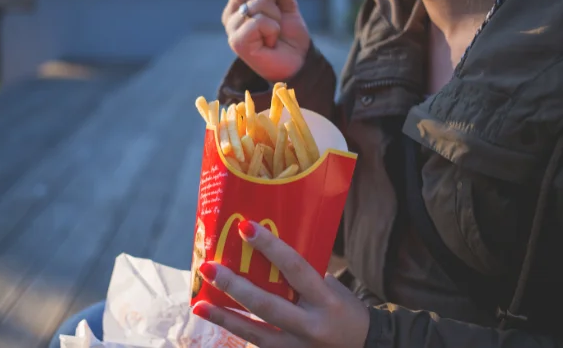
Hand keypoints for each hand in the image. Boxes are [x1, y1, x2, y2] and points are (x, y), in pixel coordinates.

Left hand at [192, 221, 369, 347]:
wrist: (363, 347)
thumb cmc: (345, 309)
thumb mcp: (332, 287)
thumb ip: (303, 274)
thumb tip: (267, 250)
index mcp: (326, 300)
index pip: (296, 268)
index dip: (270, 247)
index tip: (245, 227)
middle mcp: (311, 326)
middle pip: (267, 305)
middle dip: (234, 286)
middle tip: (209, 268)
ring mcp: (298, 347)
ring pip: (255, 333)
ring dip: (224, 317)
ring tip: (199, 304)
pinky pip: (258, 345)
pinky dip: (236, 332)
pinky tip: (217, 319)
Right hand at [222, 0, 310, 82]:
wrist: (296, 65)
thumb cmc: (289, 38)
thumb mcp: (288, 5)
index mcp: (240, 2)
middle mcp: (232, 13)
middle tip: (277, 16)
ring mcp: (231, 28)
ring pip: (257, 2)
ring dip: (275, 17)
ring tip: (274, 34)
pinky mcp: (237, 42)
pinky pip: (259, 20)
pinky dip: (272, 29)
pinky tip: (271, 42)